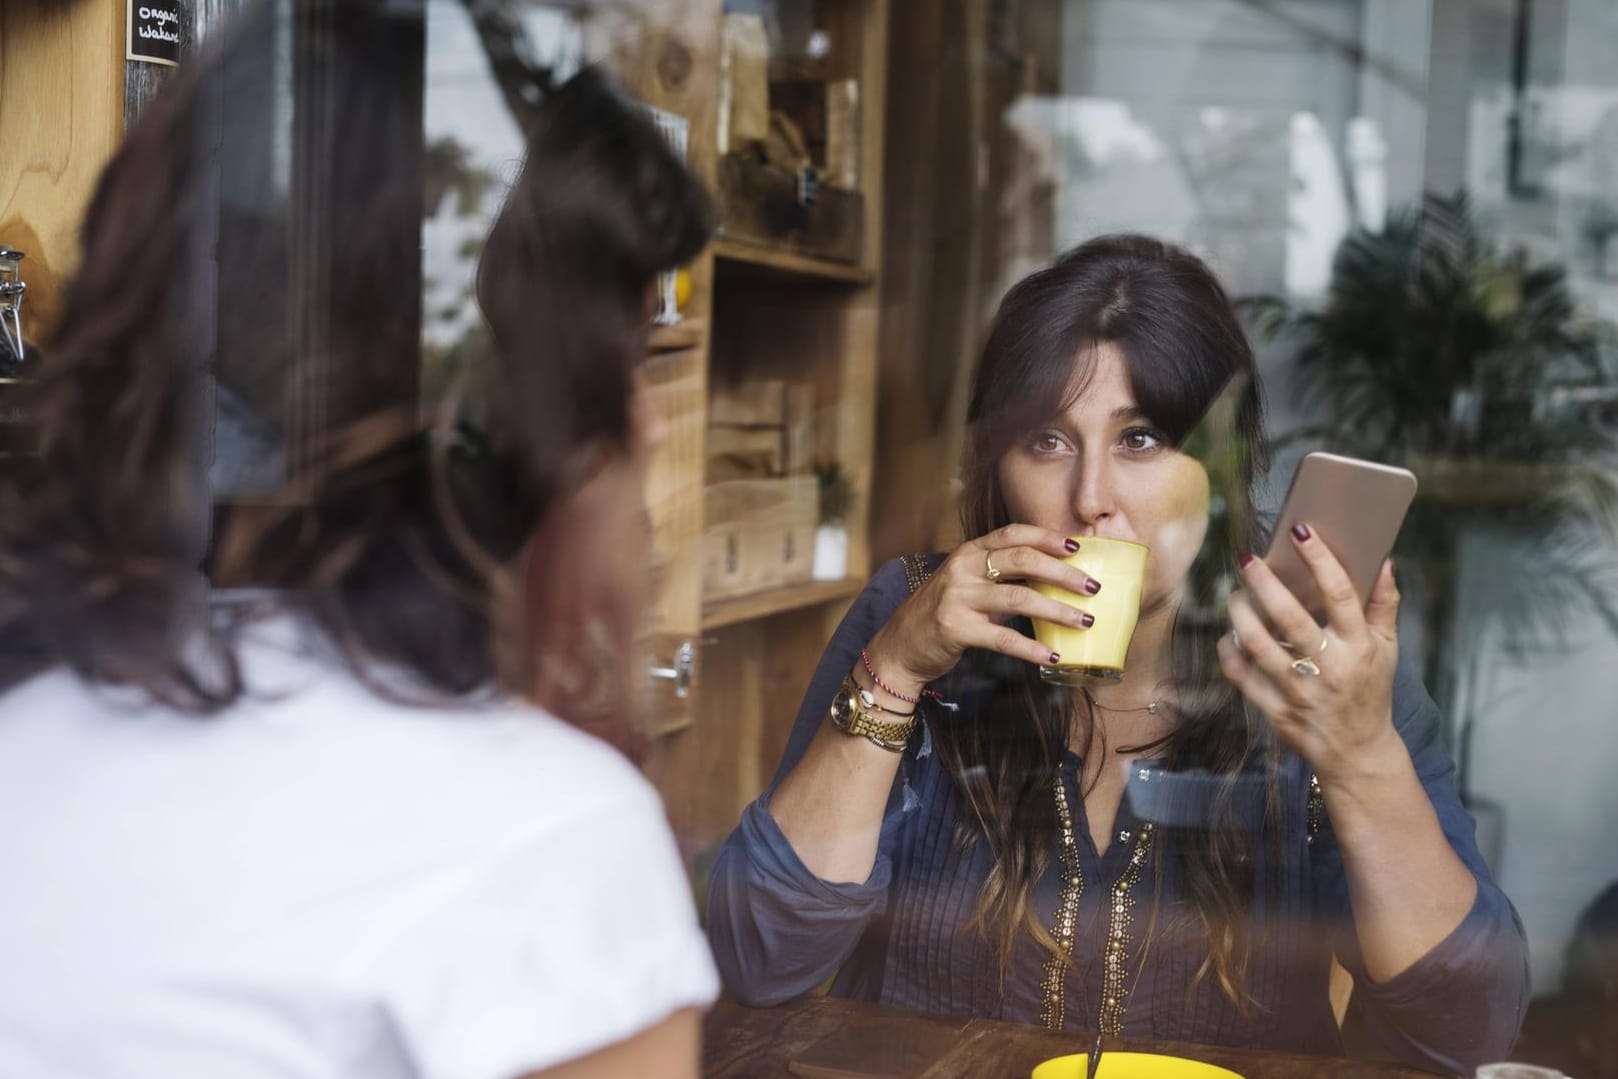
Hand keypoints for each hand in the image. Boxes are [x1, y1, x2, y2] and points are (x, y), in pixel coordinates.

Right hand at [863, 525, 1100, 691]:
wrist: (901, 645)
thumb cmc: (943, 613)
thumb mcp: (968, 584)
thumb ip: (1003, 578)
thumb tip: (1055, 580)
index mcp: (969, 552)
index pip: (1014, 534)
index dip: (1048, 538)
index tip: (1079, 548)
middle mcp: (963, 569)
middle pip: (1023, 560)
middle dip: (1063, 573)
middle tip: (1092, 587)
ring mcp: (958, 598)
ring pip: (1019, 598)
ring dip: (1058, 610)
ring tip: (1085, 621)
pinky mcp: (956, 629)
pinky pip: (1004, 638)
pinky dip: (1033, 648)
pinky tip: (1053, 655)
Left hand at [1216, 525, 1406, 786]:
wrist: (1357, 752)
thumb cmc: (1370, 690)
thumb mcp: (1387, 649)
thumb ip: (1383, 605)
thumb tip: (1384, 561)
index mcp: (1359, 647)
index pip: (1341, 595)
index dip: (1321, 560)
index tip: (1301, 531)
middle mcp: (1330, 668)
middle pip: (1290, 618)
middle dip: (1264, 584)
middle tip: (1247, 559)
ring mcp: (1300, 691)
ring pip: (1259, 646)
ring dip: (1240, 615)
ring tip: (1234, 594)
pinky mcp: (1277, 711)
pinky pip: (1243, 677)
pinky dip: (1229, 653)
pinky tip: (1227, 635)